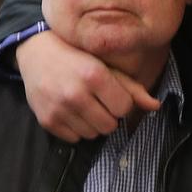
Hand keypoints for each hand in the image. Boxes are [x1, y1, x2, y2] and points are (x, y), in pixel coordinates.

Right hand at [16, 31, 159, 141]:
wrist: (35, 52)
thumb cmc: (77, 56)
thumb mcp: (106, 65)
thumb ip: (132, 87)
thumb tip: (156, 106)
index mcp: (94, 75)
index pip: (124, 108)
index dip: (120, 102)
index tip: (110, 93)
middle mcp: (75, 94)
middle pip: (110, 126)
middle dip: (108, 115)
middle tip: (97, 101)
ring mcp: (59, 109)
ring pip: (92, 135)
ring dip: (92, 123)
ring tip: (84, 105)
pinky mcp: (47, 121)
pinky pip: (74, 139)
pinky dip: (76, 128)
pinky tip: (70, 111)